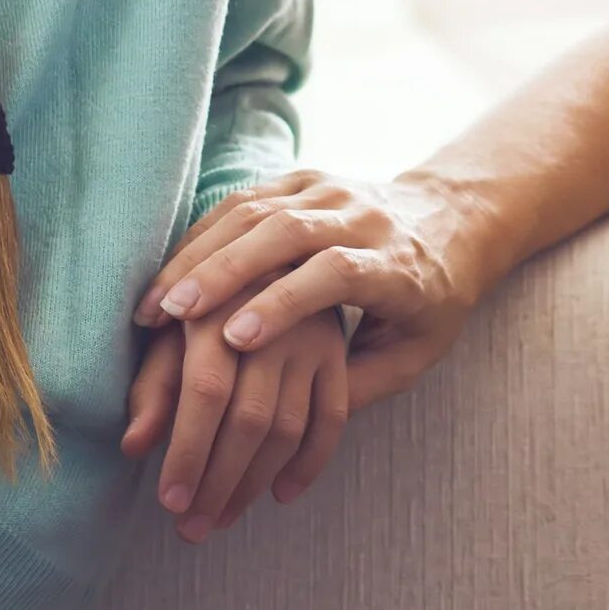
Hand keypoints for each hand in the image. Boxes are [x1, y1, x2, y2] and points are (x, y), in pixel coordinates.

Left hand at [119, 294, 347, 538]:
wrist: (268, 259)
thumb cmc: (200, 306)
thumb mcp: (168, 333)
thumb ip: (152, 387)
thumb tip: (133, 447)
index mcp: (219, 310)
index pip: (206, 394)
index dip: (187, 452)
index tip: (169, 501)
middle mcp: (271, 324)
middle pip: (250, 418)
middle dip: (217, 482)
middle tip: (192, 529)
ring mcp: (312, 340)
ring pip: (289, 427)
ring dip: (254, 483)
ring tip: (222, 520)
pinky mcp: (338, 355)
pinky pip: (331, 420)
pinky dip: (310, 464)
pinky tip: (280, 496)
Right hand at [131, 170, 489, 408]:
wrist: (451, 221)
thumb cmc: (433, 302)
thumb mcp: (417, 354)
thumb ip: (360, 386)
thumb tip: (292, 429)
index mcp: (395, 264)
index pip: (337, 273)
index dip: (286, 302)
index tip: (237, 338)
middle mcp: (360, 218)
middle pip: (287, 233)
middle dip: (226, 272)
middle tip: (175, 314)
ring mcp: (329, 191)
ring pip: (256, 211)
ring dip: (200, 255)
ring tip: (157, 304)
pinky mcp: (302, 180)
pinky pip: (244, 199)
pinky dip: (202, 235)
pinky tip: (168, 273)